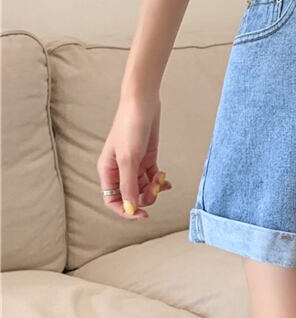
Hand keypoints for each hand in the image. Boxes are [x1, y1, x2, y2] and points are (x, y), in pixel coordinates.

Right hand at [96, 94, 172, 218]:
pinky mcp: (147, 158)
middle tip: (157, 189)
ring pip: (143, 188)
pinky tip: (166, 181)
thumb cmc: (130, 127)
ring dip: (154, 189)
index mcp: (107, 171)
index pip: (113, 201)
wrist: (143, 103)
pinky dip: (159, 182)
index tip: (142, 214)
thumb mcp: (129, 158)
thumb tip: (130, 208)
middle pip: (131, 196)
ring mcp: (134, 164)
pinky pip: (152, 178)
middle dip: (145, 197)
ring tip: (162, 179)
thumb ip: (129, 185)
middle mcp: (119, 170)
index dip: (126, 210)